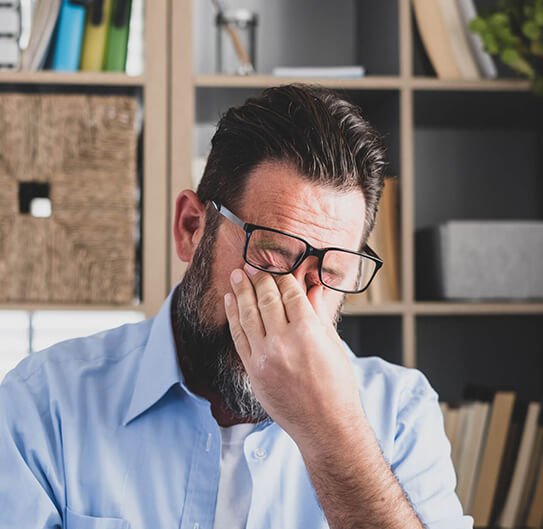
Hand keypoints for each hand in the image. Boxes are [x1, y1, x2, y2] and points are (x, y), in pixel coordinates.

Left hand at [224, 264, 364, 448]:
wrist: (325, 426)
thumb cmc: (336, 387)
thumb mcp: (333, 345)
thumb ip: (318, 314)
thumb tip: (312, 288)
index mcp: (308, 332)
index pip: (290, 293)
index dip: (281, 275)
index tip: (276, 264)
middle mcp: (283, 342)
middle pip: (266, 299)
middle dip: (258, 277)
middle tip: (252, 263)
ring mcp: (264, 357)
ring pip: (248, 314)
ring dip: (241, 291)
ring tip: (237, 274)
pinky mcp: (253, 370)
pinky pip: (238, 337)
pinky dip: (233, 316)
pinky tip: (230, 301)